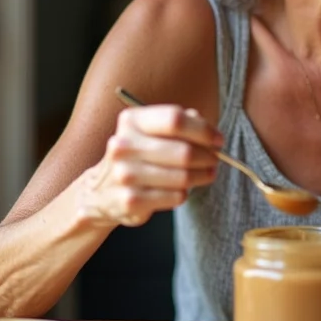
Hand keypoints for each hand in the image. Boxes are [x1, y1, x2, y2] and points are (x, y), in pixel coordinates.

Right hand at [78, 104, 223, 227]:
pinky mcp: (130, 201)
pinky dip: (185, 193)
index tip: (218, 140)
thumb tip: (208, 132)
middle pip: (184, 151)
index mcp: (132, 121)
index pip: (175, 119)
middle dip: (208, 157)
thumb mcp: (153, 130)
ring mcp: (124, 175)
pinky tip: (181, 189)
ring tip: (206, 174)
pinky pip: (175, 196)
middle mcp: (123, 145)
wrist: (102, 191)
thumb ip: (181, 123)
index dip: (203, 130)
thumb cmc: (139, 155)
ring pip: (183, 177)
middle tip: (215, 160)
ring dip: (201, 176)